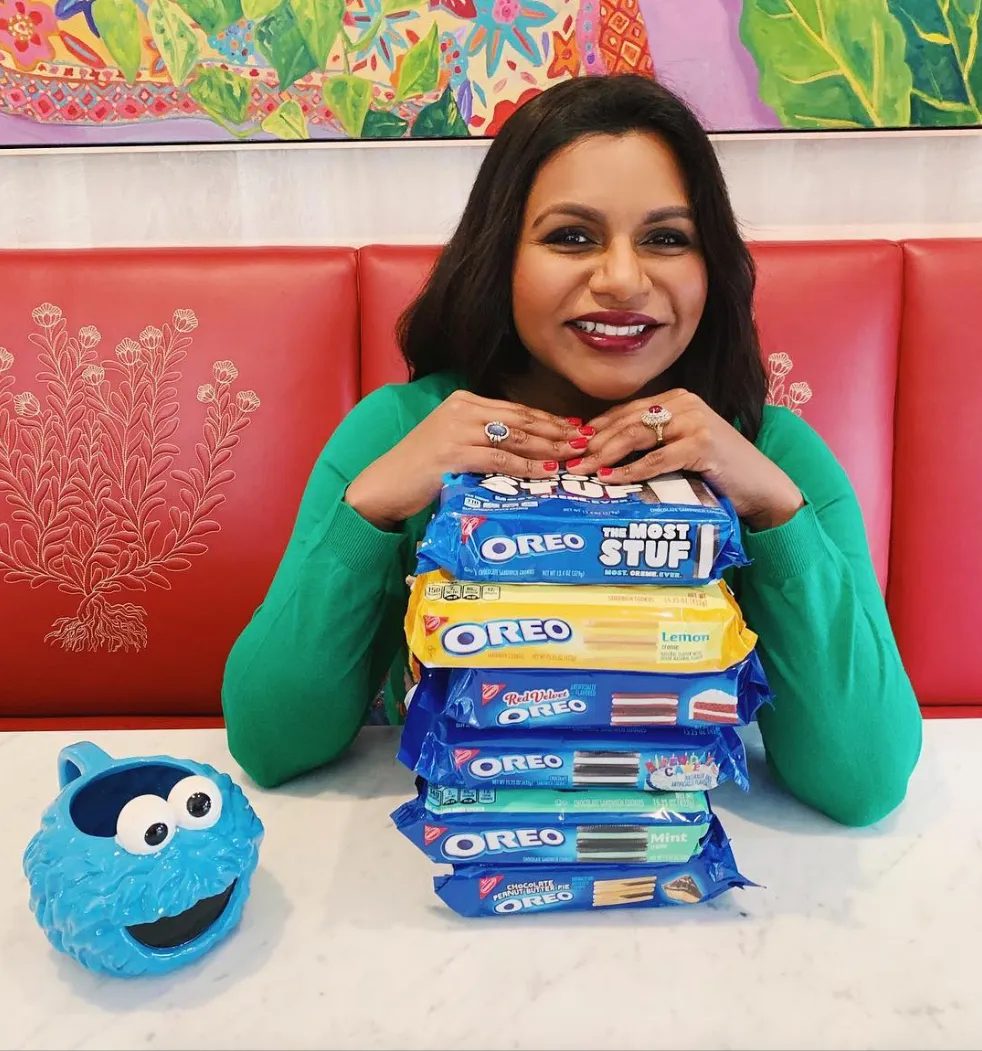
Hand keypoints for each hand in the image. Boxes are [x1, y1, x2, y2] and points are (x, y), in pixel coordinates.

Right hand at [345, 390, 586, 529]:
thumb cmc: (419, 469)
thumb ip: (482, 438)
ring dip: (548, 448)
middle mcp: (461, 409)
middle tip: (585, 441)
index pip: (516, 409)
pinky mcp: (452, 453)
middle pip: (521, 419)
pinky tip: (546, 472)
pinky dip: (526, 466)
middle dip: (556, 431)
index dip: (549, 419)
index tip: (575, 428)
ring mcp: (456, 430)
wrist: (384, 485)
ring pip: (514, 437)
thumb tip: (523, 447)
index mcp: (463, 401)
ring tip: (573, 456)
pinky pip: (499, 459)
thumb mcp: (453, 443)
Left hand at [572, 389, 803, 530]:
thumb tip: (602, 455)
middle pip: (626, 421)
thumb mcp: (679, 449)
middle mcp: (684, 403)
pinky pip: (657, 458)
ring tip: (582, 471)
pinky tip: (611, 480)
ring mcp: (695, 421)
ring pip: (636, 436)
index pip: (624, 412)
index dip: (595, 429)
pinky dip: (631, 470)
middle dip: (593, 443)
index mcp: (676, 399)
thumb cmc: (717, 471)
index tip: (571, 447)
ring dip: (604, 455)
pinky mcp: (703, 443)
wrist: (761, 486)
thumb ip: (650, 444)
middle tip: (568, 462)